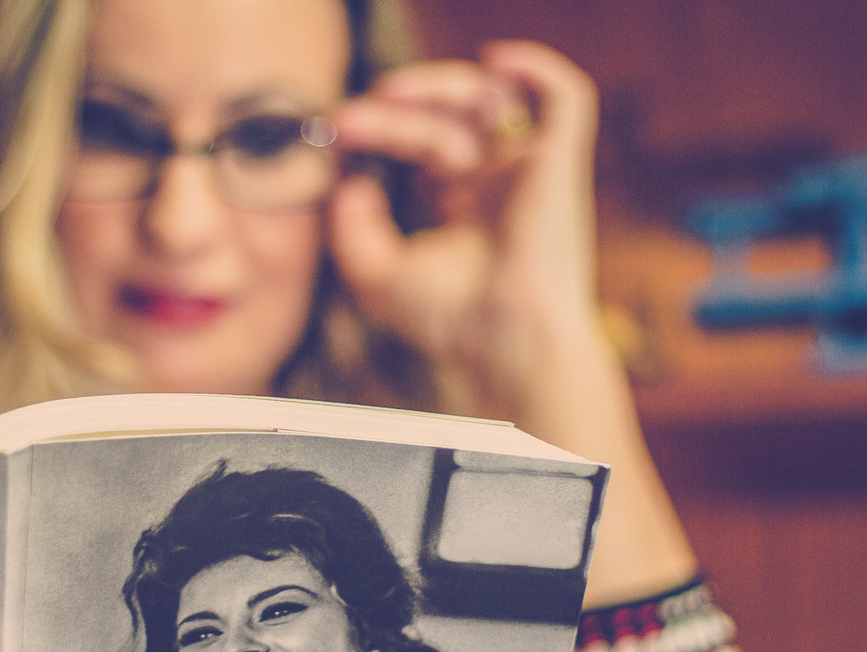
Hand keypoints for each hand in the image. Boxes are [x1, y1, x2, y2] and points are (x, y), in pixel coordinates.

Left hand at [327, 41, 599, 419]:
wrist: (507, 340)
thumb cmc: (450, 320)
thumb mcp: (376, 273)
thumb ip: (351, 226)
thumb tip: (346, 180)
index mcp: (465, 203)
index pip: (422, 143)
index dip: (379, 129)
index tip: (336, 131)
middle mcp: (500, 180)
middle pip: (446, 119)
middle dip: (392, 113)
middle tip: (347, 117)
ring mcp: (531, 169)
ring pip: (492, 98)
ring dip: (439, 84)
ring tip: (390, 93)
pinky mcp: (563, 161)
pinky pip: (568, 98)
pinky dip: (537, 68)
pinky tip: (494, 59)